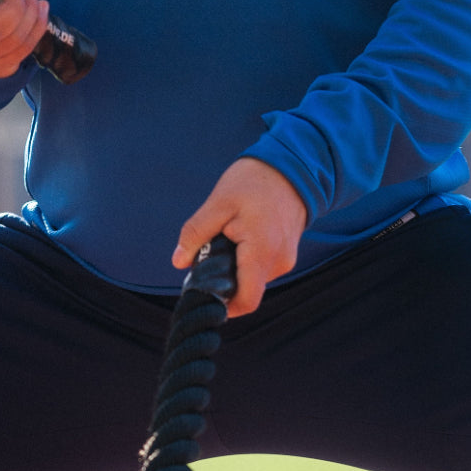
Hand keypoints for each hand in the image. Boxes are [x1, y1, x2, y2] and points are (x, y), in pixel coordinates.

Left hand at [171, 157, 307, 317]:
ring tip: (228, 235)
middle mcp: (279, 263)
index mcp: (262, 254)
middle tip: (210, 250)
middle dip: (223, 278)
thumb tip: (178, 262)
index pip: (246, 302)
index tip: (203, 291)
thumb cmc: (254, 181)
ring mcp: (285, 259)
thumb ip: (195, 234)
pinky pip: (260, 267)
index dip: (223, 304)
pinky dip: (246, 258)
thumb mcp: (218, 203)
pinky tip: (241, 234)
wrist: (292, 165)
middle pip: (246, 290)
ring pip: (252, 278)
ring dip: (234, 266)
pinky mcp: (286, 253)